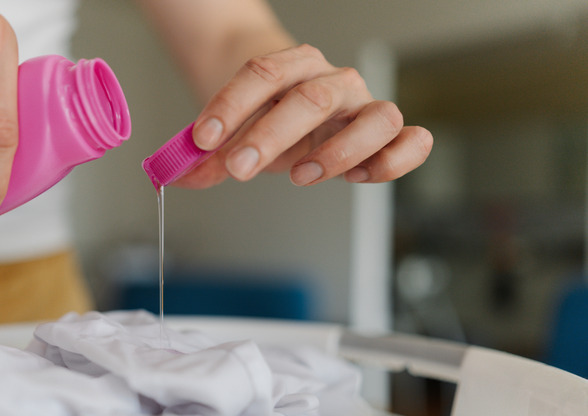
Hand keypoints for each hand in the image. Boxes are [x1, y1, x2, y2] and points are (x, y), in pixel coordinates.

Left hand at [174, 44, 431, 188]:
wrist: (296, 99)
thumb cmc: (267, 113)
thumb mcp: (233, 133)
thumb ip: (207, 157)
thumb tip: (177, 175)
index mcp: (292, 66)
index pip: (263, 74)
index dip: (231, 105)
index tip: (202, 138)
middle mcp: (333, 81)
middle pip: (312, 98)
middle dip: (271, 134)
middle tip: (239, 166)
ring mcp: (365, 106)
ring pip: (374, 116)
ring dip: (337, 150)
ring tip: (301, 176)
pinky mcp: (388, 135)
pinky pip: (411, 140)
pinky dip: (394, 159)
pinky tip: (360, 177)